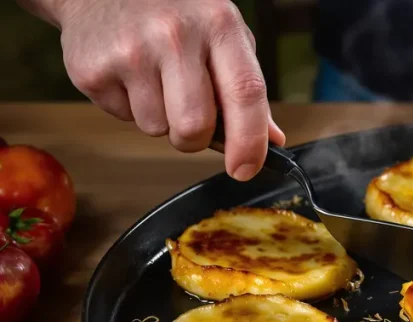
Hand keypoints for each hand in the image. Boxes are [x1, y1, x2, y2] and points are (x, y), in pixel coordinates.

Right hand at [51, 0, 285, 179]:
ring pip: (157, 130)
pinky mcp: (93, 69)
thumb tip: (273, 138)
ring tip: (154, 79)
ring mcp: (131, 51)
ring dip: (160, 119)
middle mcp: (176, 35)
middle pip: (195, 127)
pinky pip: (123, 118)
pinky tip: (128, 74)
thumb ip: (246, 85)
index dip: (249, 141)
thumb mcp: (222, 33)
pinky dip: (129, 107)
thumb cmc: (175, 12)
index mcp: (218, 25)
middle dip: (195, 138)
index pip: (245, 94)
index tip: (245, 169)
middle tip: (188, 113)